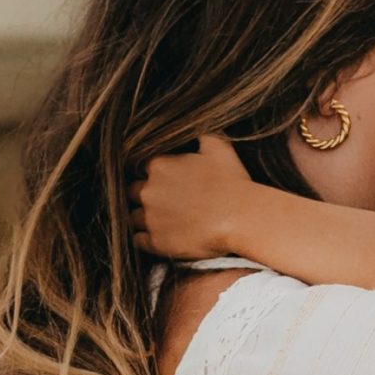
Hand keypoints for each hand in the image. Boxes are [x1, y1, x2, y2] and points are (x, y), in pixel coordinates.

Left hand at [128, 135, 255, 259]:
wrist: (242, 218)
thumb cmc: (232, 182)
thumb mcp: (219, 148)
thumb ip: (201, 136)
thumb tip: (195, 131)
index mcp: (159, 166)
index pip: (140, 166)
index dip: (151, 173)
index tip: (164, 179)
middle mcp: (149, 191)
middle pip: (132, 191)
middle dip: (144, 194)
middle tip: (162, 200)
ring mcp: (151, 218)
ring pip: (132, 216)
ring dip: (142, 217)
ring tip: (161, 220)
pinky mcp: (157, 242)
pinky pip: (138, 240)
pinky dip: (144, 238)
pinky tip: (159, 235)